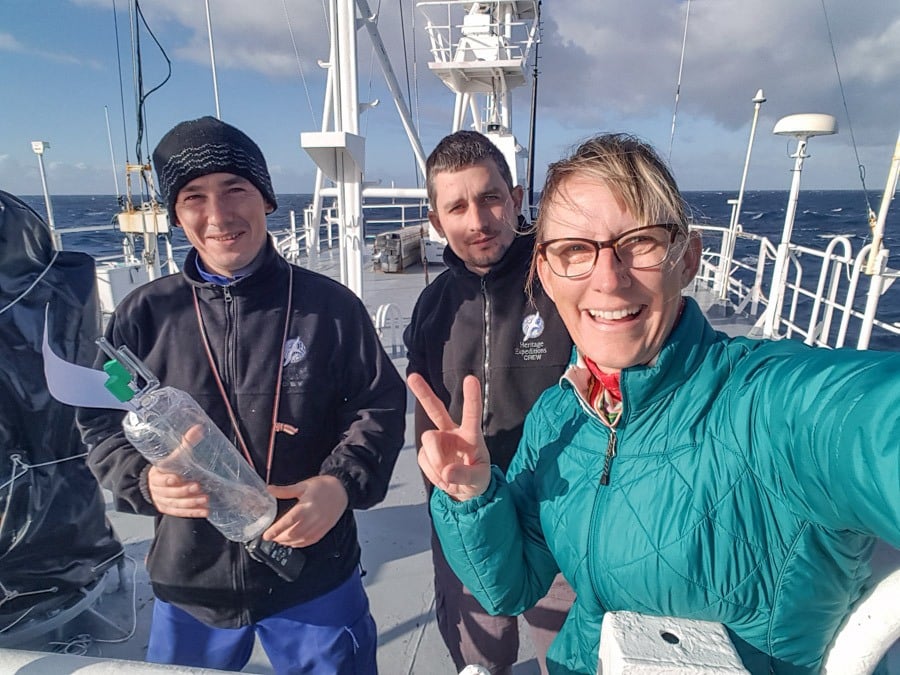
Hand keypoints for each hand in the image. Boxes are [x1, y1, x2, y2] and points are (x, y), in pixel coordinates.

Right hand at [146, 423, 208, 517]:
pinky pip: (180, 513)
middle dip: (184, 491)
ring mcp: (163, 501)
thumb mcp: (173, 457)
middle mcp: (158, 489)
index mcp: (157, 474)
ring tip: (205, 500)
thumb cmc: (166, 468)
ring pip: (176, 504)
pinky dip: (193, 513)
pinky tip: (205, 511)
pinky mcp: (169, 509)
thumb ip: (185, 444)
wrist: (151, 485)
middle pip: (170, 492)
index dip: (168, 479)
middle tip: (198, 487)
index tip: (177, 478)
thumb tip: (199, 428)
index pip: (160, 478)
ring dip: (191, 503)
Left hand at [264, 476, 348, 546]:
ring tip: (279, 540)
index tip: (267, 535)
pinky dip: (300, 544)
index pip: (289, 520)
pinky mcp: (324, 529)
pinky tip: (293, 543)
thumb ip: (285, 490)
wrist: (342, 490)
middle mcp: (313, 517)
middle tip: (271, 537)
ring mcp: (320, 525)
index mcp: (306, 505)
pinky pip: (310, 540)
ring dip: (288, 542)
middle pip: (294, 533)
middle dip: (280, 538)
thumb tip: (270, 489)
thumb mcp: (303, 485)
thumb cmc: (323, 486)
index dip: (276, 530)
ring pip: (301, 539)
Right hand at [407, 373, 490, 501]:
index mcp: (471, 434)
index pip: (472, 413)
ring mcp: (437, 441)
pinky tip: (441, 475)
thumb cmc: (477, 478)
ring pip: (428, 440)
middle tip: (412, 376)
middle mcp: (452, 432)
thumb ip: (465, 476)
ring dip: (436, 460)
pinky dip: (432, 472)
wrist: (465, 491)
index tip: (470, 378)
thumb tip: (447, 472)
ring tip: (448, 474)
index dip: (471, 396)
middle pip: (435, 409)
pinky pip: (423, 459)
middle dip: (423, 393)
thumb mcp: (479, 480)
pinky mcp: (426, 452)